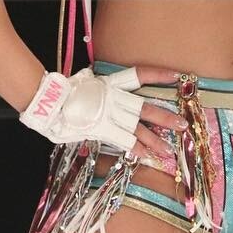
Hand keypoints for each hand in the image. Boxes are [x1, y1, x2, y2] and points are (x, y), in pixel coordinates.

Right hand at [19, 65, 187, 174]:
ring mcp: (110, 114)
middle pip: (146, 108)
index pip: (139, 75)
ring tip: (170, 150)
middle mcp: (114, 98)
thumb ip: (92, 82)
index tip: (177, 75)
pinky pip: (124, 141)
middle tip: (183, 125)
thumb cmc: (63, 91)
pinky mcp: (103, 129)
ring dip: (155, 140)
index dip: (158, 74)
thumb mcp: (82, 80)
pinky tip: (149, 157)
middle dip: (165, 117)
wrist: (49, 101)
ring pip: (139, 128)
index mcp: (110, 83)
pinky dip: (137, 150)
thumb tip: (91, 78)